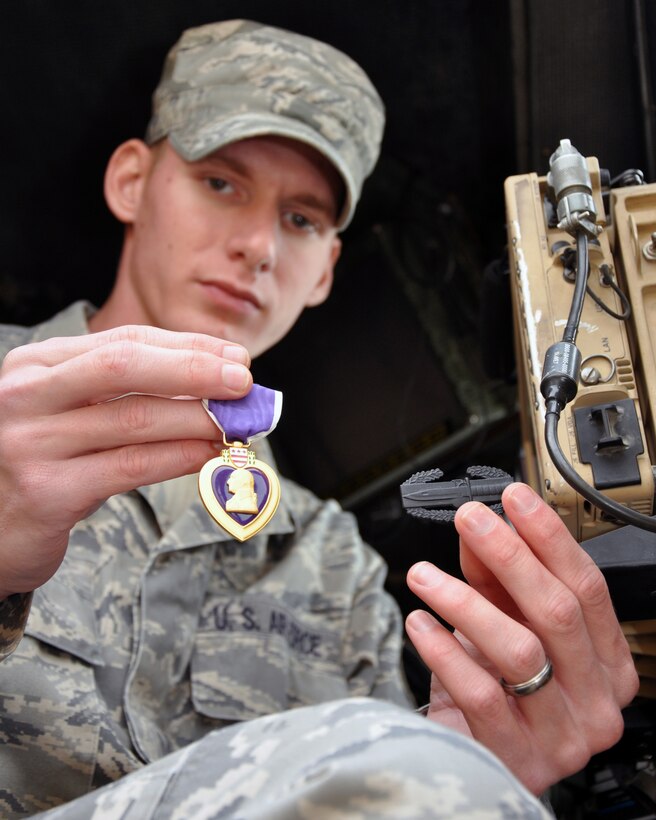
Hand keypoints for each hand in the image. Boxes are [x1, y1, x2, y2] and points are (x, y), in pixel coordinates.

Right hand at [0, 325, 251, 597]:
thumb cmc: (43, 461)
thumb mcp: (69, 411)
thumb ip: (125, 392)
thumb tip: (213, 380)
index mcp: (36, 365)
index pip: (124, 341)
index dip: (187, 347)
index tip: (235, 357)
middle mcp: (26, 396)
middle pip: (125, 366)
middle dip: (194, 370)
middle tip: (244, 381)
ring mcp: (33, 443)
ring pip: (136, 419)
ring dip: (198, 418)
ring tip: (236, 424)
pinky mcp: (48, 492)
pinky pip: (131, 466)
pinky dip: (179, 457)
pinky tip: (208, 454)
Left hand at [405, 482, 638, 794]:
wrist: (473, 763)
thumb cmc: (496, 694)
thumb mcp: (502, 628)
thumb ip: (496, 581)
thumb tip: (480, 529)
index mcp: (608, 664)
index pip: (588, 588)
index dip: (550, 538)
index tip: (514, 500)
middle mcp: (596, 701)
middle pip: (558, 612)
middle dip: (510, 555)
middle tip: (469, 520)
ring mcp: (563, 736)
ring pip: (519, 650)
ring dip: (465, 601)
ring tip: (423, 574)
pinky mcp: (519, 759)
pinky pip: (480, 694)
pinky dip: (444, 653)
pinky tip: (420, 624)